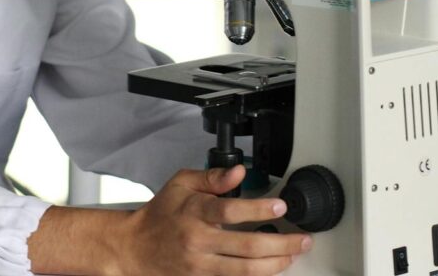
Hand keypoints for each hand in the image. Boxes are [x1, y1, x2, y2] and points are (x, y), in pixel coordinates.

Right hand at [113, 166, 311, 274]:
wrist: (134, 248)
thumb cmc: (159, 214)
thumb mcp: (181, 183)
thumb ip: (212, 177)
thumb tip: (239, 171)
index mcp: (194, 212)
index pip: (230, 210)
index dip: (258, 208)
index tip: (280, 205)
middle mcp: (199, 240)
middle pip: (247, 246)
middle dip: (282, 244)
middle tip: (303, 239)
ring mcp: (201, 264)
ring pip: (246, 270)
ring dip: (276, 264)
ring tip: (294, 255)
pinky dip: (258, 275)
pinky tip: (273, 267)